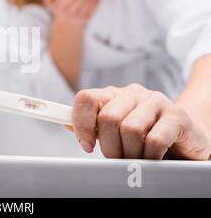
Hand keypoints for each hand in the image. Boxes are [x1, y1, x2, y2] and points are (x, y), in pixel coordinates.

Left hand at [69, 84, 210, 159]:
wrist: (186, 138)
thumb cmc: (146, 135)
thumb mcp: (115, 130)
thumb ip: (92, 126)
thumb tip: (65, 122)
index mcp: (113, 95)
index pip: (86, 98)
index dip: (81, 124)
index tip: (85, 145)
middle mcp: (133, 93)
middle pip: (107, 118)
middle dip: (109, 146)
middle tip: (118, 157)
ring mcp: (156, 102)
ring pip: (130, 129)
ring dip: (130, 153)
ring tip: (137, 158)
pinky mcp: (177, 117)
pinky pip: (154, 140)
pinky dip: (150, 156)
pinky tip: (153, 157)